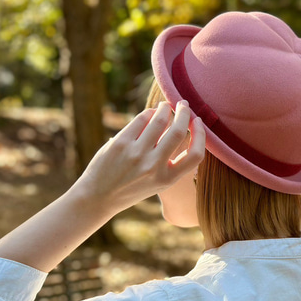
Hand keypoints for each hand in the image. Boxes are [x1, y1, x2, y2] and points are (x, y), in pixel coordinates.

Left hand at [73, 100, 205, 214]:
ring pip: (159, 120)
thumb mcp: (157, 182)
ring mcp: (136, 154)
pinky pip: (140, 120)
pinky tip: (150, 113)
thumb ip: (171, 161)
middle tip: (184, 104)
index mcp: (167, 179)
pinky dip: (148, 113)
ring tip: (166, 105)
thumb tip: (181, 126)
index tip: (198, 122)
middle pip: (178, 132)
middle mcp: (153, 167)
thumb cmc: (131, 187)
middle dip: (184, 113)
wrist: (99, 196)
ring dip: (165, 108)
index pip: (195, 155)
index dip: (201, 134)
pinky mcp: (120, 143)